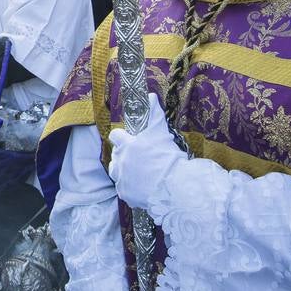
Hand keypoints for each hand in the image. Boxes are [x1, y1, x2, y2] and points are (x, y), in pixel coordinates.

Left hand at [108, 94, 188, 211]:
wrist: (175, 187)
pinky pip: (125, 189)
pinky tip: (144, 187)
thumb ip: (154, 113)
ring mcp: (121, 179)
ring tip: (141, 173)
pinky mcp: (125, 194)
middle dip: (125, 155)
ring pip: (117, 172)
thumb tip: (150, 96)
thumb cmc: (168, 157)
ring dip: (125, 171)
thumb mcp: (161, 132)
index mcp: (126, 145)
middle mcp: (119, 161)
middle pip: (116, 155)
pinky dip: (132, 188)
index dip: (123, 137)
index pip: (115, 136)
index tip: (131, 140)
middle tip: (140, 158)